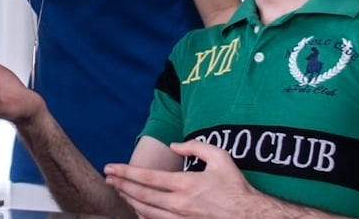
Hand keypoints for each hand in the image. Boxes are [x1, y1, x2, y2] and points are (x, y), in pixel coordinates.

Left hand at [104, 140, 259, 218]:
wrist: (250, 216)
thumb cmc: (235, 186)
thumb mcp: (220, 157)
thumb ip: (194, 147)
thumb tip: (174, 145)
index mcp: (185, 184)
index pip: (146, 177)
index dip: (125, 172)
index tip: (110, 168)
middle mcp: (179, 203)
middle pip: (141, 195)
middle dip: (121, 185)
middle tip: (108, 179)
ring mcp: (181, 218)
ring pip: (146, 211)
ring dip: (129, 200)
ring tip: (119, 191)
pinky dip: (144, 216)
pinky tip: (137, 209)